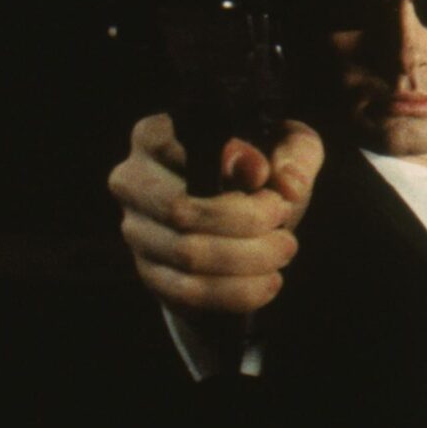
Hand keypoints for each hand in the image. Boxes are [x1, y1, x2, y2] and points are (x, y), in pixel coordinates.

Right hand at [108, 113, 323, 314]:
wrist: (250, 224)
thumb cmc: (265, 173)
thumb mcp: (288, 150)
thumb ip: (293, 154)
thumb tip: (283, 182)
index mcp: (157, 135)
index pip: (183, 151)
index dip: (234, 169)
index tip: (267, 180)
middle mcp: (133, 181)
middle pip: (181, 209)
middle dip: (245, 221)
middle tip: (283, 220)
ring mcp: (137, 230)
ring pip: (188, 254)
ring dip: (248, 258)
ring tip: (284, 248)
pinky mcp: (150, 273)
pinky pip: (189, 292)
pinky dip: (238, 291)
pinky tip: (269, 281)